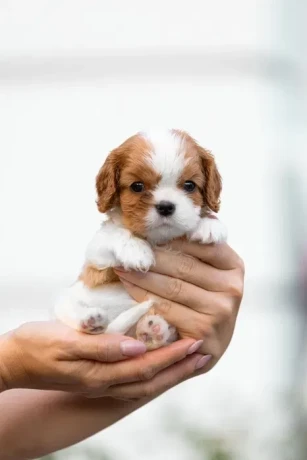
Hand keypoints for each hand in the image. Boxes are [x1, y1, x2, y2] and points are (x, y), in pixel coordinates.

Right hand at [0, 321, 206, 397]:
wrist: (12, 361)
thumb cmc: (36, 346)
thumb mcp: (65, 342)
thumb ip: (101, 346)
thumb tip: (138, 348)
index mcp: (100, 374)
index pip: (146, 367)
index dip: (172, 356)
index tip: (195, 342)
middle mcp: (105, 382)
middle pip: (151, 379)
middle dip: (179, 368)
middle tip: (205, 353)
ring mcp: (101, 381)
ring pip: (144, 382)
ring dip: (170, 371)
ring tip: (190, 359)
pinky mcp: (97, 375)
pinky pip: (133, 377)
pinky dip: (152, 371)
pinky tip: (158, 358)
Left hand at [115, 241, 243, 373]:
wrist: (207, 348)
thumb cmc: (203, 304)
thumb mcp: (208, 274)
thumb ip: (196, 249)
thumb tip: (166, 219)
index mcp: (234, 266)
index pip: (201, 243)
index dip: (171, 236)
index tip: (145, 230)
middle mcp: (231, 287)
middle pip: (183, 265)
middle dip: (150, 255)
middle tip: (126, 247)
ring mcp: (220, 311)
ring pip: (171, 286)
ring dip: (141, 274)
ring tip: (121, 264)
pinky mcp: (203, 331)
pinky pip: (165, 307)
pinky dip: (142, 294)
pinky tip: (128, 285)